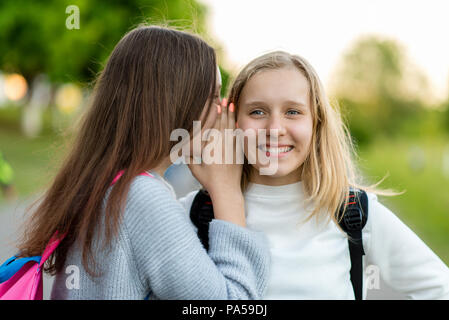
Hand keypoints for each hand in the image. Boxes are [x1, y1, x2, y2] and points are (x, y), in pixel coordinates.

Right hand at [188, 98, 245, 226]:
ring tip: (231, 104)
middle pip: (223, 124)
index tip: (215, 105)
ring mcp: (232, 149)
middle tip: (224, 99)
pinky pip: (238, 136)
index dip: (214, 115)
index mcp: (210, 149)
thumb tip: (180, 147)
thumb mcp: (194, 169)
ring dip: (231, 116)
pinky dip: (237, 127)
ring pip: (232, 129)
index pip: (212, 127)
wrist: (226, 191)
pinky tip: (237, 119)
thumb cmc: (208, 181)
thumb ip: (188, 156)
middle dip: (224, 111)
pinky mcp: (239, 152)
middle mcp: (222, 147)